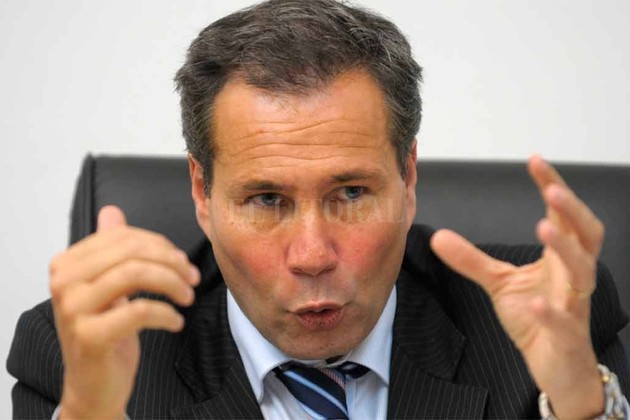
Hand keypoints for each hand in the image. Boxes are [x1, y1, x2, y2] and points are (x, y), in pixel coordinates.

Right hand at [50, 206, 199, 418]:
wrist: (93, 386)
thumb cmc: (105, 333)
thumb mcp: (107, 286)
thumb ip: (108, 249)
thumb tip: (112, 212)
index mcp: (68, 263)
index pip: (122, 236)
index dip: (160, 245)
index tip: (182, 262)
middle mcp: (63, 282)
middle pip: (131, 251)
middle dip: (171, 261)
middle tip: (192, 277)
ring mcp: (73, 309)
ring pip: (135, 274)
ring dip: (172, 283)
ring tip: (188, 297)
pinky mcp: (89, 336)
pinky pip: (139, 311)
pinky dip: (166, 314)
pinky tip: (176, 322)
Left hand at [430, 155, 604, 418]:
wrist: (555, 366)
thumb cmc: (536, 320)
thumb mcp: (499, 283)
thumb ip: (471, 259)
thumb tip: (438, 236)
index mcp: (560, 259)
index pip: (563, 216)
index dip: (554, 188)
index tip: (536, 161)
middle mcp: (573, 276)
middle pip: (587, 236)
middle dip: (573, 211)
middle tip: (553, 189)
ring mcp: (574, 306)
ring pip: (583, 273)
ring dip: (566, 249)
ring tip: (545, 226)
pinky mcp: (567, 337)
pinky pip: (565, 323)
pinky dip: (553, 313)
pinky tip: (538, 303)